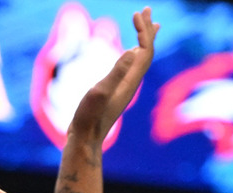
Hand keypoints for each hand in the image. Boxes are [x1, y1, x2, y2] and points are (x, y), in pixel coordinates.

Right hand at [69, 8, 157, 141]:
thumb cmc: (89, 118)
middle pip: (146, 52)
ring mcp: (124, 87)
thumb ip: (116, 73)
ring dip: (144, 40)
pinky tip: (131, 52)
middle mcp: (131, 83)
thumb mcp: (100, 92)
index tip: (137, 14)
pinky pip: (131, 67)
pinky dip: (134, 53)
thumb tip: (132, 51)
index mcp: (130, 81)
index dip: (144, 31)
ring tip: (148, 26)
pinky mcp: (116, 91)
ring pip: (140, 59)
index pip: (145, 51)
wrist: (84, 140)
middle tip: (146, 9)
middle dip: (147, 30)